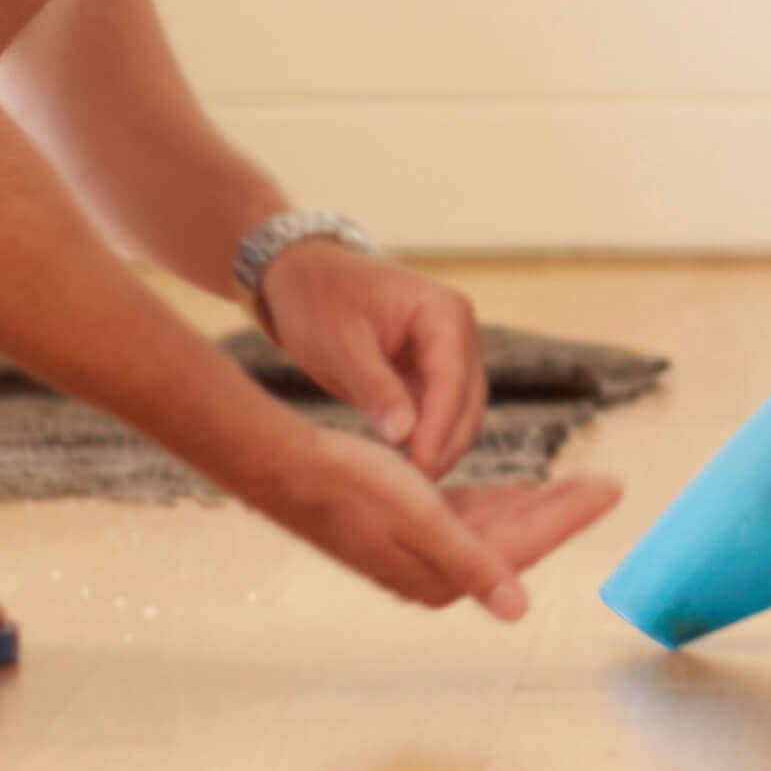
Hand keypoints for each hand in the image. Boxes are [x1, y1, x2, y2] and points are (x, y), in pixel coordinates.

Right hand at [250, 422, 621, 618]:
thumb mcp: (420, 518)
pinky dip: (498, 503)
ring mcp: (423, 552)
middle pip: (518, 539)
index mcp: (444, 575)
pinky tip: (516, 490)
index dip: (572, 516)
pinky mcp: (410, 529)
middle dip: (563, 510)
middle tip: (607, 482)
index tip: (613, 488)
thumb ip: (473, 562)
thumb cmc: (355, 487)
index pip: (527, 546)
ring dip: (535, 506)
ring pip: (497, 528)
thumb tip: (518, 609)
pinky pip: (470, 519)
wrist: (291, 471)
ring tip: (575, 483)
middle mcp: (438, 572)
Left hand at [257, 243, 487, 479]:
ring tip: (400, 489)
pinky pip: (439, 414)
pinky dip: (424, 441)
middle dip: (442, 448)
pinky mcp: (432, 372)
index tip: (416, 475)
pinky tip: (397, 470)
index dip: (437, 430)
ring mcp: (449, 352)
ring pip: (460, 415)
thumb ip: (375, 387)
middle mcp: (458, 331)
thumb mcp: (340, 343)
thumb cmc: (318, 299)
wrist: (303, 275)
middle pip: (467, 404)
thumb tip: (405, 437)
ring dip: (437, 450)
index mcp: (444, 313)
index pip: (453, 381)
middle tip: (407, 495)